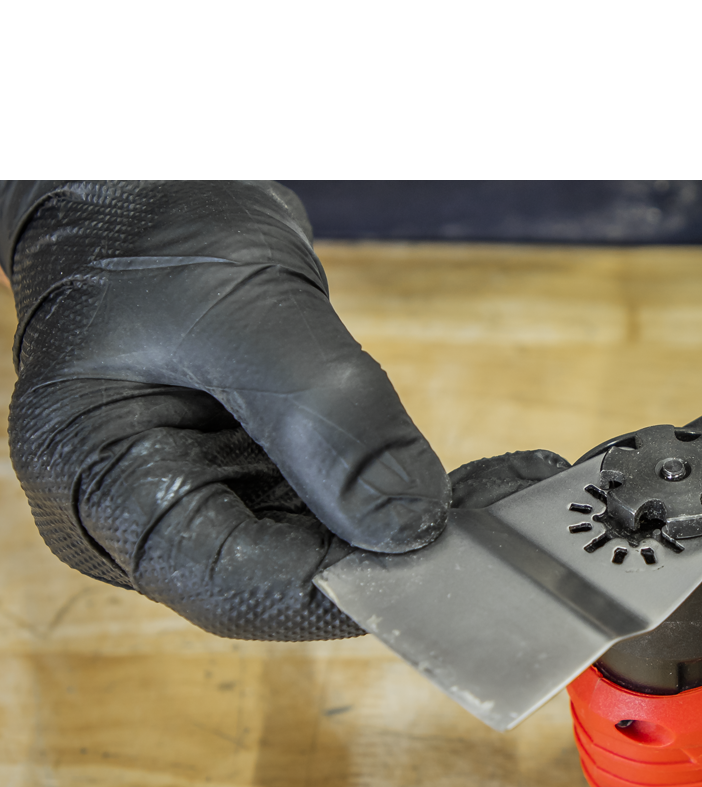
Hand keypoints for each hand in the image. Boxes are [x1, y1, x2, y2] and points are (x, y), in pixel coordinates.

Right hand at [0, 181, 561, 639]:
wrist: (145, 195)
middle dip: (399, 557)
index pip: (232, 587)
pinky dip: (415, 492)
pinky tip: (487, 482)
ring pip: (335, 546)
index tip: (436, 564)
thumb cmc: (151, 234)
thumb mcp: (240, 311)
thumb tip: (409, 520)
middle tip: (502, 531)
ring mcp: (216, 501)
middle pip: (291, 576)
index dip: (342, 591)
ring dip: (424, 527)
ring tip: (513, 495)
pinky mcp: (266, 479)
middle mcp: (159, 517)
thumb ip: (327, 415)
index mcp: (103, 488)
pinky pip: (348, 505)